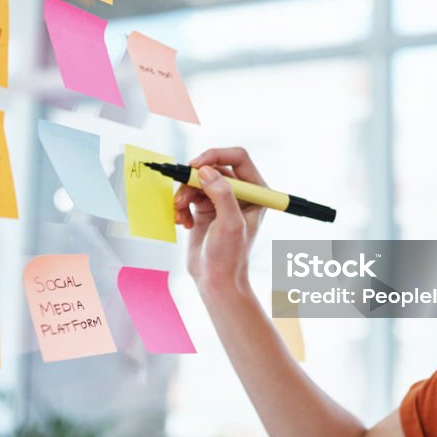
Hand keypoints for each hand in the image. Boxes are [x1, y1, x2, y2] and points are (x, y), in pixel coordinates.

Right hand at [175, 147, 267, 294]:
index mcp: (256, 192)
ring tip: (181, 213)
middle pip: (213, 168)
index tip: (196, 165)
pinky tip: (183, 223)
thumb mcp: (230, 224)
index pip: (238, 158)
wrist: (215, 280)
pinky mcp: (205, 209)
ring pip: (197, 181)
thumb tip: (206, 170)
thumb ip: (221, 194)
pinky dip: (181, 206)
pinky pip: (188, 195)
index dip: (216, 156)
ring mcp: (221, 200)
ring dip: (184, 195)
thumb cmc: (230, 257)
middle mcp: (240, 193)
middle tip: (182, 196)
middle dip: (194, 180)